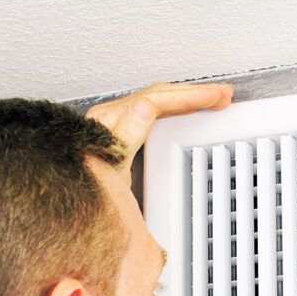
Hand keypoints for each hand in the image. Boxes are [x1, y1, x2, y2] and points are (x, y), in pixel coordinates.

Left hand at [86, 82, 233, 178]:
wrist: (74, 201)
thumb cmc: (89, 189)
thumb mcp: (109, 165)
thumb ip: (127, 135)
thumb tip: (145, 107)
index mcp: (111, 123)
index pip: (157, 99)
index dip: (188, 97)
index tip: (214, 97)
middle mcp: (111, 118)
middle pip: (159, 95)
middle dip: (193, 93)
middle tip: (222, 95)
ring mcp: (115, 124)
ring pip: (157, 100)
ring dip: (186, 98)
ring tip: (212, 99)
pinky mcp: (119, 133)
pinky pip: (152, 110)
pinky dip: (174, 109)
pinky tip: (186, 112)